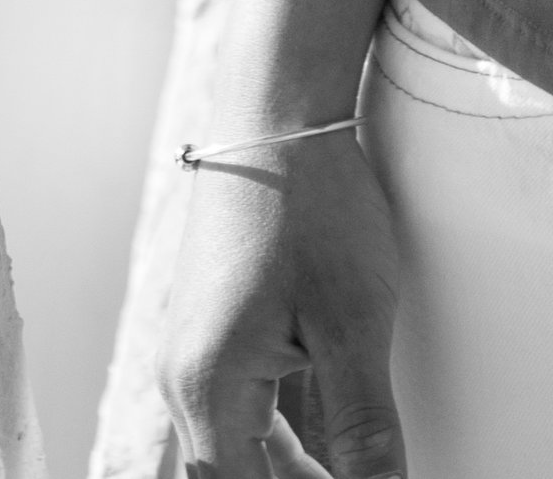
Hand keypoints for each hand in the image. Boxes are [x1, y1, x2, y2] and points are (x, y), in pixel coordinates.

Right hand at [163, 128, 403, 478]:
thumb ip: (363, 425)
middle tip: (365, 474)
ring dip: (295, 465)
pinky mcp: (217, 327)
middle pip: (237, 477)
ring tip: (354, 464)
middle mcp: (187, 381)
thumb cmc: (313, 204)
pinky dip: (287, 431)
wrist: (278, 111)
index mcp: (208, 391)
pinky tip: (333, 432)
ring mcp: (198, 352)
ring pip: (241, 446)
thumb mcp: (354, 320)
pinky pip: (245, 406)